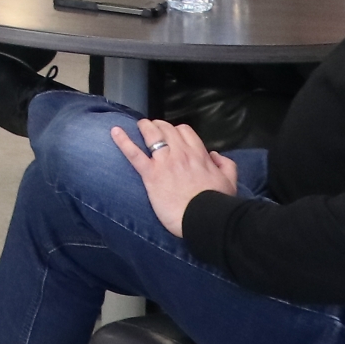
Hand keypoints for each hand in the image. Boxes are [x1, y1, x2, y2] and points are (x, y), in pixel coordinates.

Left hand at [113, 119, 238, 235]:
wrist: (204, 218)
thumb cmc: (218, 203)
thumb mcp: (230, 182)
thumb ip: (226, 165)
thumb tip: (215, 155)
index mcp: (199, 154)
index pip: (185, 131)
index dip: (177, 131)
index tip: (173, 135)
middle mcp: (180, 153)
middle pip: (167, 129)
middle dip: (160, 126)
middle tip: (154, 128)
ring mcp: (164, 162)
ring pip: (152, 135)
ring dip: (145, 127)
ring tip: (140, 125)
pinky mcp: (150, 175)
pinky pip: (134, 154)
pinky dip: (123, 141)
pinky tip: (114, 131)